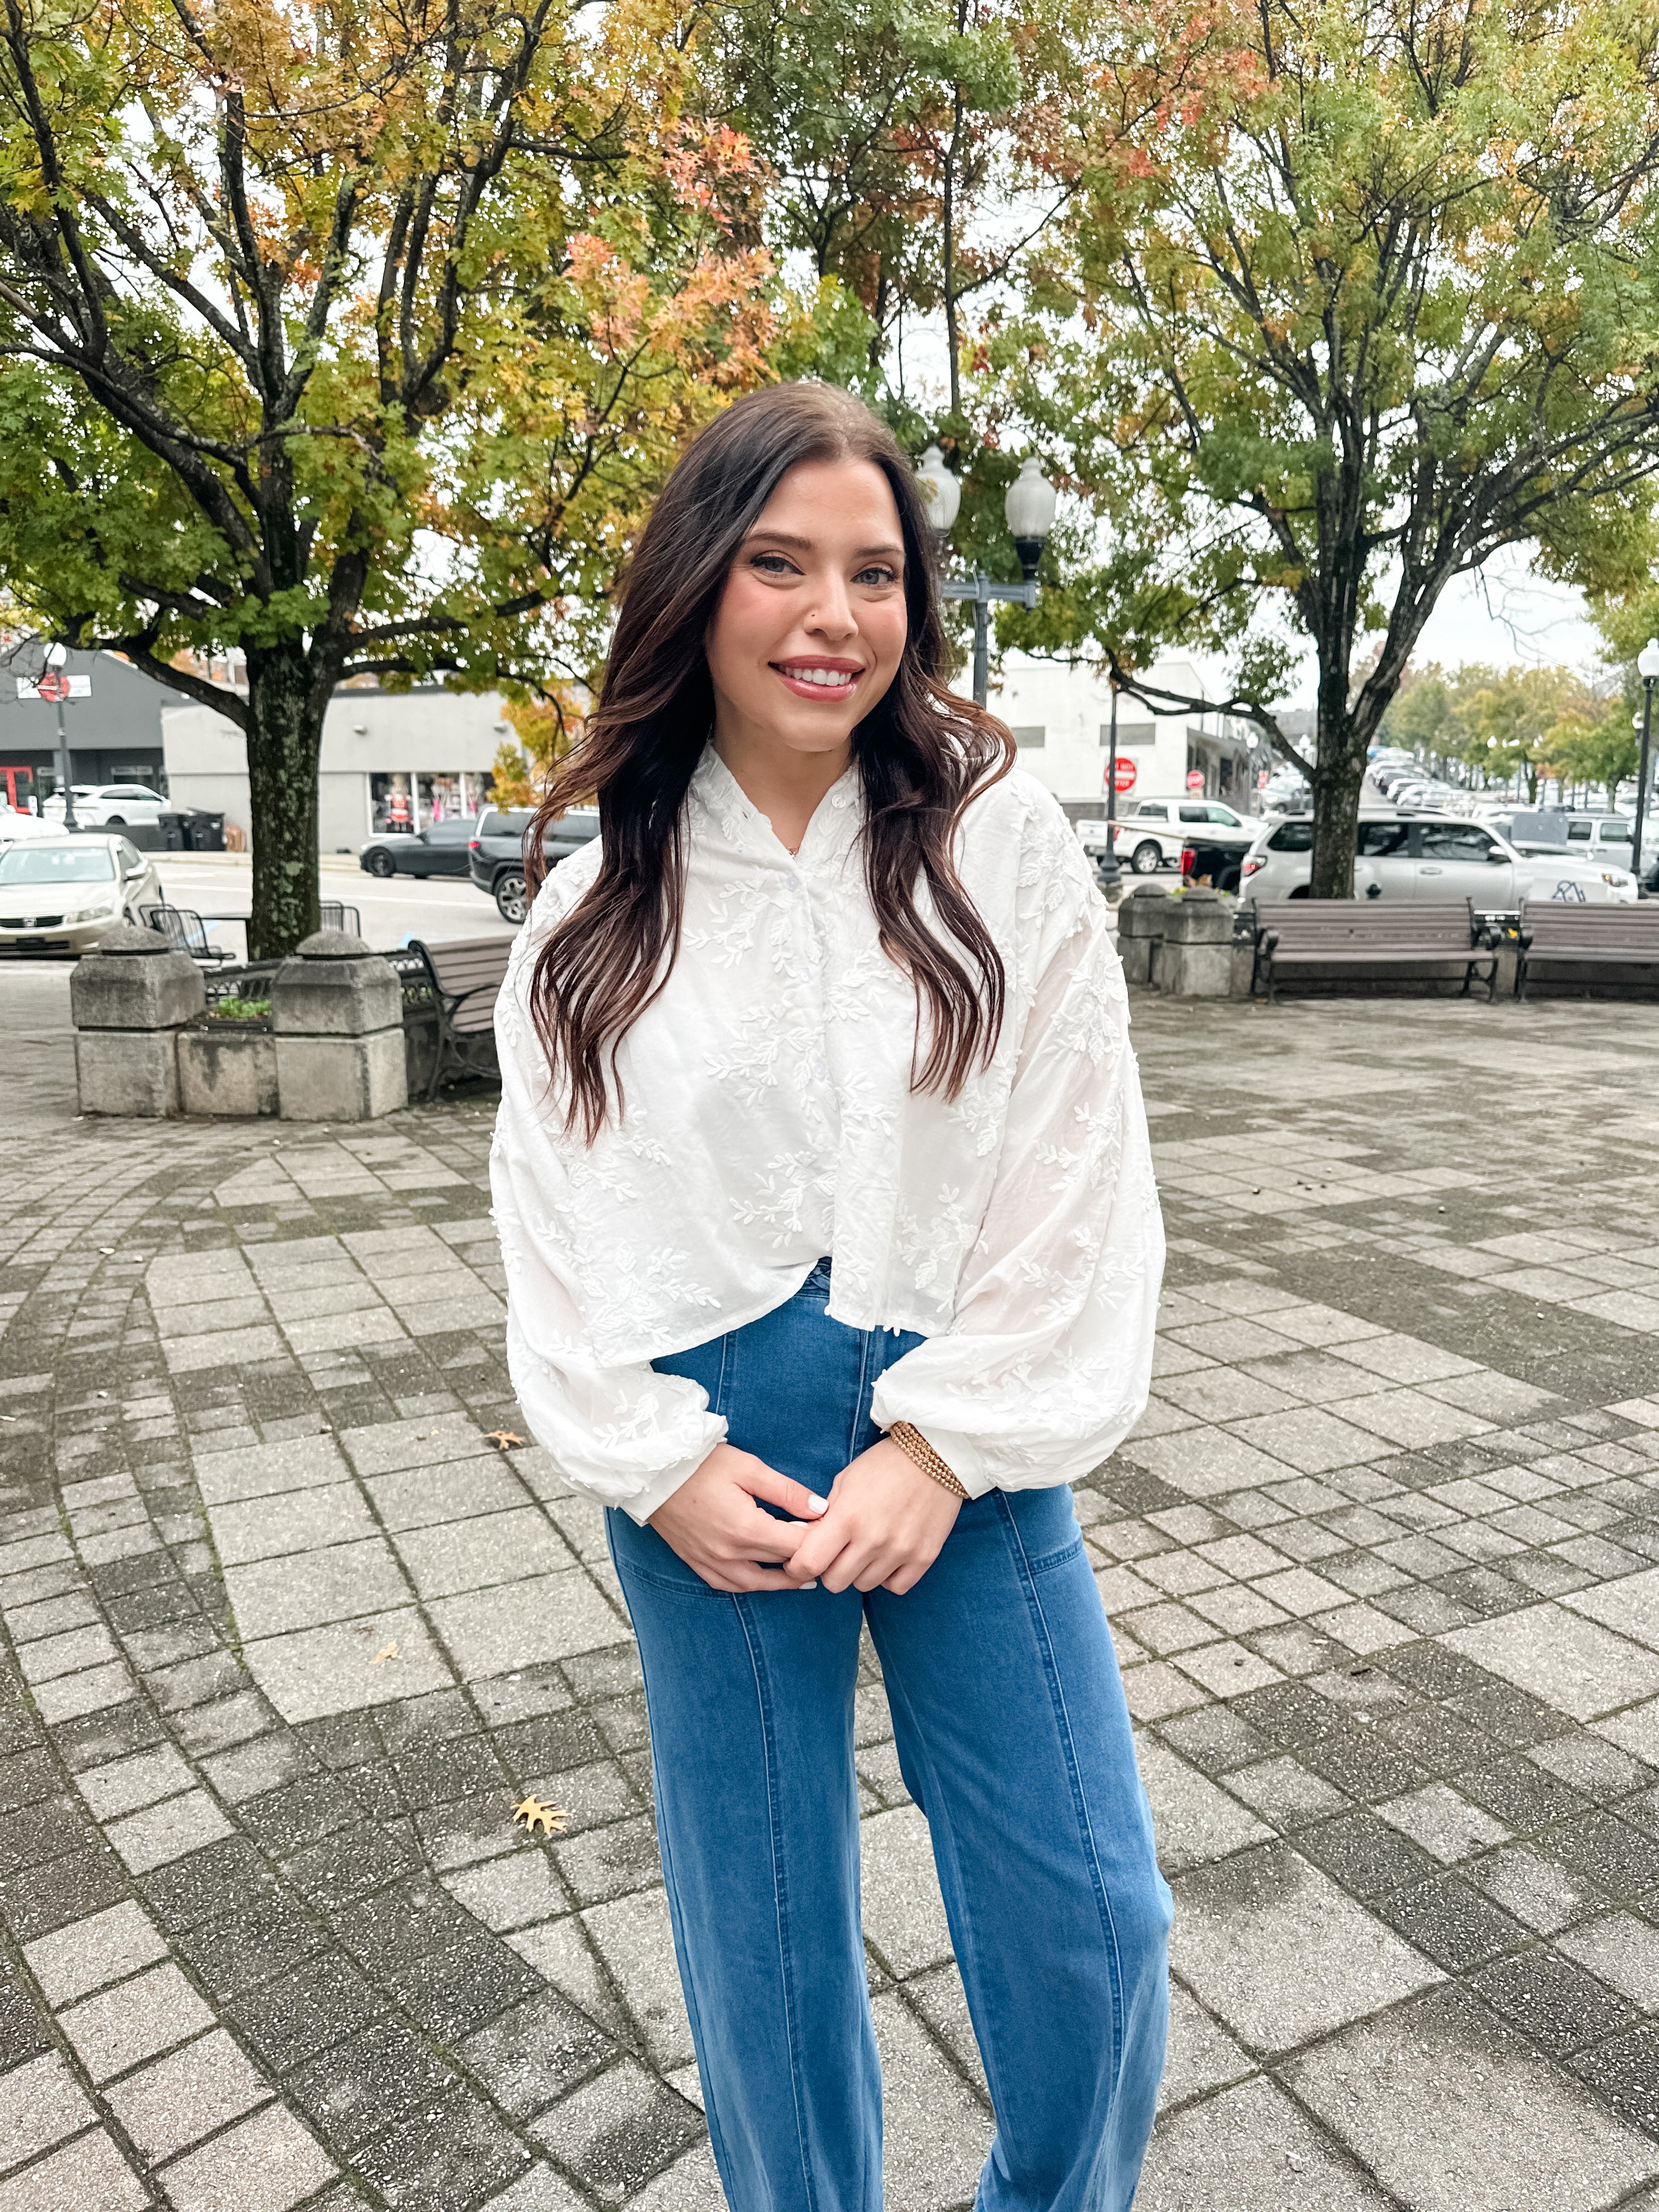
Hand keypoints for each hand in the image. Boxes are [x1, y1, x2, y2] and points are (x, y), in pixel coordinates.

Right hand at [649, 1443, 829, 1593]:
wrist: (654, 1472)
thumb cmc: (702, 1464)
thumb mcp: (749, 1468)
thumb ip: (787, 1491)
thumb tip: (820, 1509)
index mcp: (747, 1529)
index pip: (796, 1545)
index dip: (819, 1539)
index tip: (831, 1530)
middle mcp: (730, 1553)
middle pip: (780, 1563)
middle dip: (805, 1557)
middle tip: (824, 1550)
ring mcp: (711, 1561)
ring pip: (756, 1584)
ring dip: (782, 1581)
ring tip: (802, 1576)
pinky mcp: (696, 1562)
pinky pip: (729, 1585)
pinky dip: (750, 1585)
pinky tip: (762, 1579)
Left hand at [782, 1437, 960, 1595]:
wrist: (936, 1455)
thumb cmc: (885, 1464)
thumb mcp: (845, 1481)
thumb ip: (825, 1516)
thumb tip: (805, 1541)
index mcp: (847, 1517)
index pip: (810, 1563)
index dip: (798, 1567)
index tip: (799, 1562)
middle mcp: (873, 1539)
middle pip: (835, 1583)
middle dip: (829, 1570)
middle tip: (836, 1553)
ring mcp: (900, 1551)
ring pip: (864, 1585)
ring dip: (860, 1571)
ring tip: (867, 1548)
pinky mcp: (924, 1557)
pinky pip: (895, 1587)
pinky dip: (888, 1576)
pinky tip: (888, 1556)